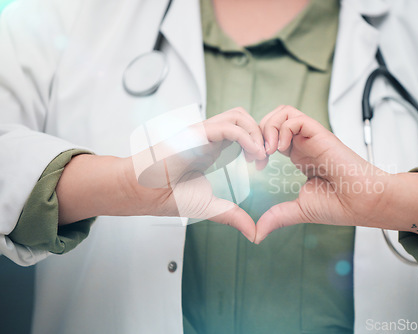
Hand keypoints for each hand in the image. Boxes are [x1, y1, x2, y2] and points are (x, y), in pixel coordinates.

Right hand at [57, 108, 265, 241]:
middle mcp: (210, 137)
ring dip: (256, 132)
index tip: (262, 165)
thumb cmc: (167, 195)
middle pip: (244, 119)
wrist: (142, 192)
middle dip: (261, 134)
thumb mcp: (210, 207)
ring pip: (239, 116)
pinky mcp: (197, 133)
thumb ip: (232, 215)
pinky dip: (246, 136)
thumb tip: (254, 233)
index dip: (258, 144)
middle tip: (265, 158)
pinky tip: (252, 153)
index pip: (243, 133)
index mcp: (213, 149)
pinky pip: (228, 126)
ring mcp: (203, 133)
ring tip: (260, 155)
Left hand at [254, 106, 390, 243]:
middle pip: (275, 118)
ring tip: (269, 149)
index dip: (258, 145)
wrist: (364, 203)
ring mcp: (312, 138)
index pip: (272, 135)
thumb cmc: (340, 204)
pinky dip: (282, 129)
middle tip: (258, 154)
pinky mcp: (320, 135)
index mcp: (299, 156)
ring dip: (269, 127)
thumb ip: (276, 217)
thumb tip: (257, 234)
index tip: (256, 165)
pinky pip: (296, 118)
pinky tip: (281, 148)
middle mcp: (304, 143)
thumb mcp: (299, 210)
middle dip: (259, 132)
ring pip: (284, 112)